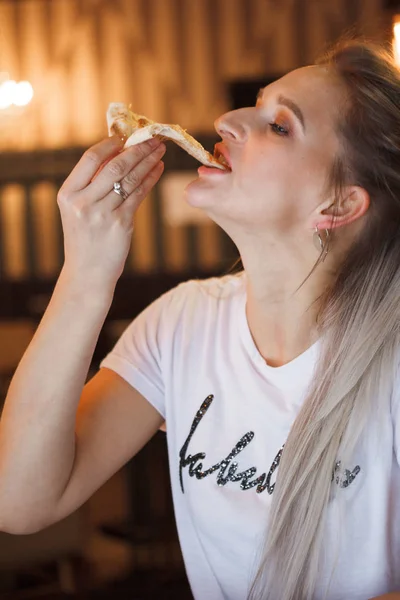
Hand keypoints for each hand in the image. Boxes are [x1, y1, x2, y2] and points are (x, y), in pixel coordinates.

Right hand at [57, 135, 165, 292]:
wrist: (87, 272)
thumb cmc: (85, 237)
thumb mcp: (78, 209)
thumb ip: (91, 184)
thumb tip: (117, 152)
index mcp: (67, 194)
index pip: (90, 159)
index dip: (110, 145)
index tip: (126, 137)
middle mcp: (83, 202)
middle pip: (114, 166)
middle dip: (137, 150)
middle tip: (152, 139)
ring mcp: (102, 214)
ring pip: (130, 179)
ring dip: (148, 162)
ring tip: (160, 151)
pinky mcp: (121, 224)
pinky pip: (139, 195)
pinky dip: (150, 180)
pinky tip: (158, 170)